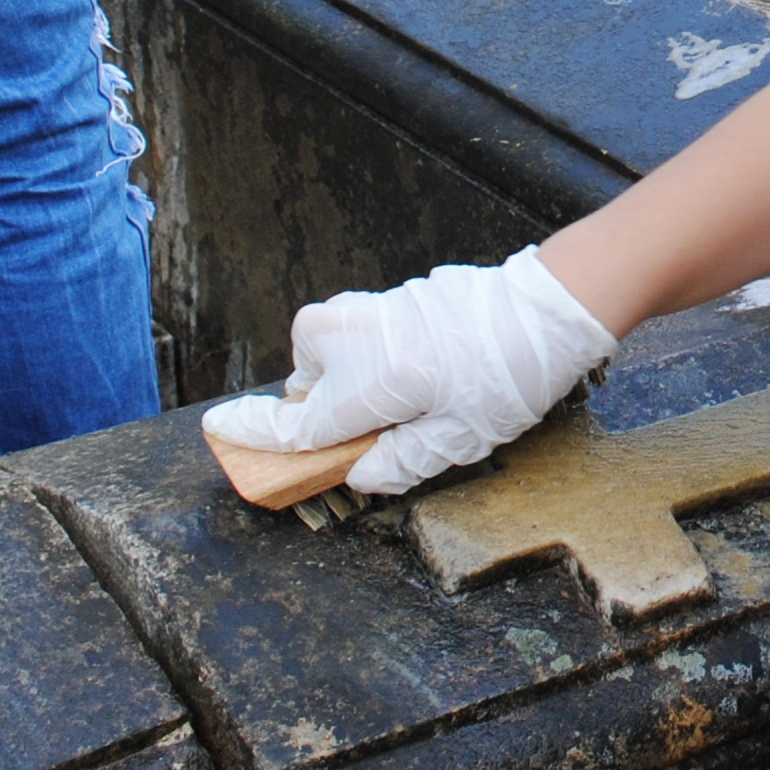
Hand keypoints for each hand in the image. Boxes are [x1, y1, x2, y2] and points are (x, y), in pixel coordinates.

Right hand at [199, 245, 618, 497]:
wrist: (550, 304)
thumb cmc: (510, 372)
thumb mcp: (461, 438)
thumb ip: (401, 461)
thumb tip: (361, 474)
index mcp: (368, 383)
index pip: (298, 422)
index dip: (257, 435)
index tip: (219, 429)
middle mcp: (358, 341)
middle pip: (306, 383)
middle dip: (321, 409)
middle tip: (366, 432)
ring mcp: (372, 311)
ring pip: (327, 349)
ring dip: (344, 378)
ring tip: (399, 399)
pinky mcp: (393, 295)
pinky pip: (356, 329)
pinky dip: (369, 353)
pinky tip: (420, 367)